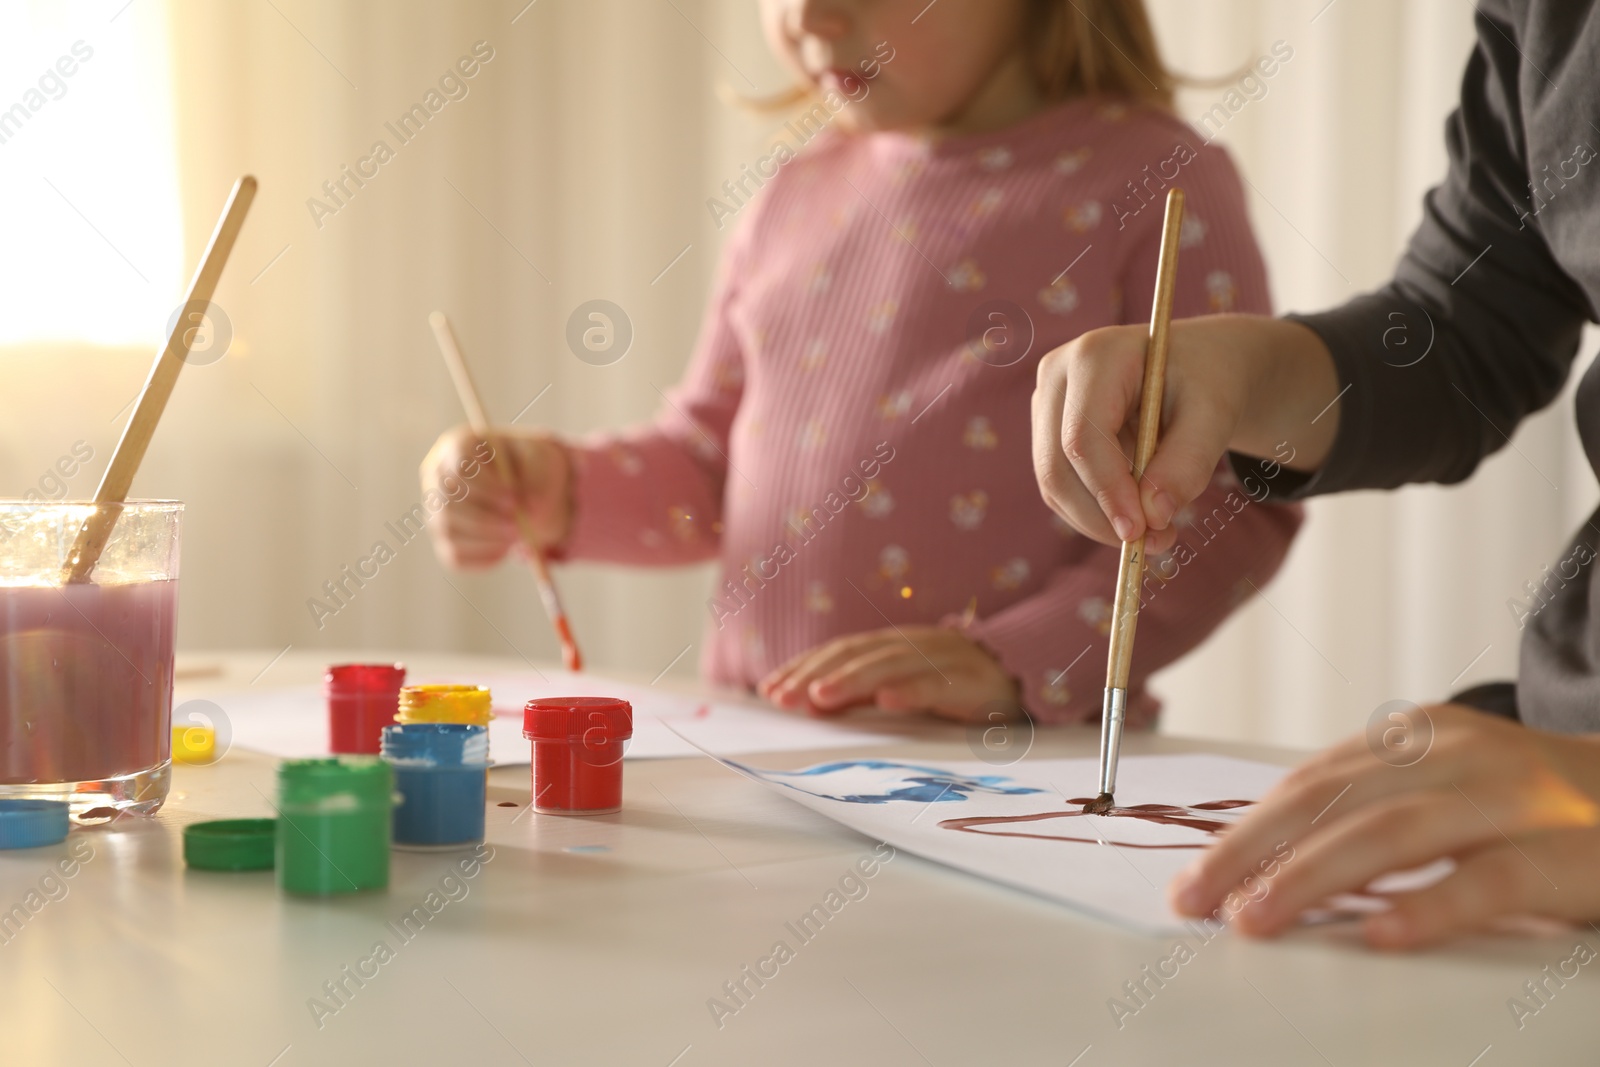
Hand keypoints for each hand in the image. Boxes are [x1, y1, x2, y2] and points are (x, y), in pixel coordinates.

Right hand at [419, 425, 571, 569]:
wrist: (526, 486)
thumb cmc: (529, 466)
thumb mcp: (539, 461)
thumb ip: (536, 479)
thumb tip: (528, 510)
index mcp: (458, 446)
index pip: (458, 467)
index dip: (484, 487)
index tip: (514, 500)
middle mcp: (438, 477)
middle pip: (447, 501)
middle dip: (485, 518)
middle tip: (518, 527)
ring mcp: (436, 509)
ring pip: (449, 530)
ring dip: (487, 538)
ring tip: (518, 535)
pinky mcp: (445, 538)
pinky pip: (455, 555)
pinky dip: (482, 556)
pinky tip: (505, 548)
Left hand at [757, 626, 1019, 722]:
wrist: (1024, 678)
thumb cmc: (954, 688)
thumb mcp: (901, 688)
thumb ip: (861, 693)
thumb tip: (810, 702)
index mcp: (892, 645)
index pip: (838, 652)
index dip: (803, 667)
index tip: (769, 690)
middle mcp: (912, 644)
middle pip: (855, 655)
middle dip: (815, 674)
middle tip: (782, 698)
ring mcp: (942, 658)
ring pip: (890, 665)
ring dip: (852, 680)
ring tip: (819, 698)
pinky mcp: (971, 680)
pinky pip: (938, 684)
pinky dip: (912, 690)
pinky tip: (888, 701)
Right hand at [1031, 314, 1338, 553]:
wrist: (1199, 366)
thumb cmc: (1209, 380)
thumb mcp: (1215, 415)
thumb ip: (1188, 462)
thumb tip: (1153, 517)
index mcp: (1096, 355)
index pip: (1083, 437)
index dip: (1107, 490)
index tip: (1140, 532)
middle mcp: (1057, 375)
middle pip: (1057, 465)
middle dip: (1100, 516)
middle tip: (1153, 545)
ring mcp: (1046, 404)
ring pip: (1054, 484)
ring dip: (1099, 521)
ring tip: (1156, 534)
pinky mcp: (1049, 431)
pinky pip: (1062, 487)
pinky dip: (1097, 512)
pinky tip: (1138, 514)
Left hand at [1169, 704, 1599, 948]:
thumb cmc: (1536, 811)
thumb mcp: (1450, 788)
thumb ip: (1373, 808)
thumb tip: (1264, 859)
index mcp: (1423, 736)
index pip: (1313, 782)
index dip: (1247, 828)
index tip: (1194, 875)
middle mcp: (1463, 756)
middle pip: (1336, 800)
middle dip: (1254, 850)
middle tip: (1197, 897)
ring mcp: (1519, 800)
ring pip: (1396, 832)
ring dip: (1313, 876)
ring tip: (1256, 918)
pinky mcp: (1571, 855)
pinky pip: (1490, 880)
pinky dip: (1428, 906)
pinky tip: (1376, 936)